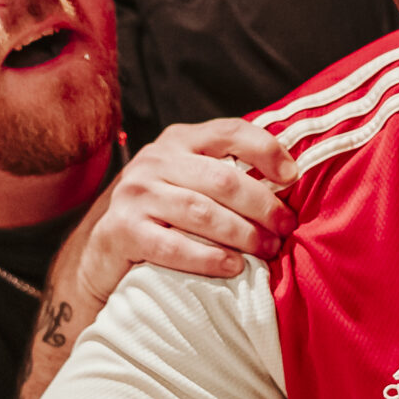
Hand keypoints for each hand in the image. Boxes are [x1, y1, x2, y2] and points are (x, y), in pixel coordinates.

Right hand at [78, 119, 297, 300]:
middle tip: (286, 227)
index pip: (229, 132)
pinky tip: (233, 267)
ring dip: (243, 234)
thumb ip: (226, 172)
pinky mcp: (122, 231)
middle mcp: (155, 160)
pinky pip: (174, 246)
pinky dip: (209, 258)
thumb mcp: (190, 179)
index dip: (266, 150)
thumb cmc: (164, 214)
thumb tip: (290, 180)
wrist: (105, 250)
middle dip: (262, 205)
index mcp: (179, 140)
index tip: (293, 176)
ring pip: (201, 212)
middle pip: (222, 179)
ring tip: (268, 249)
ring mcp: (135, 194)